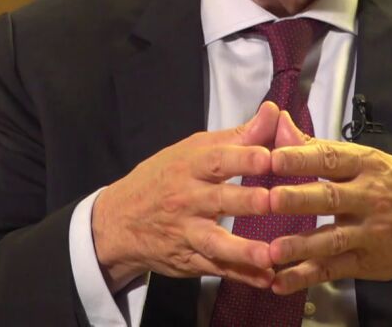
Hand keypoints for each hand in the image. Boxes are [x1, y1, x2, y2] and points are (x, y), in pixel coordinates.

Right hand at [91, 101, 279, 291]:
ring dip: (243, 250)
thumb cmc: (162, 178)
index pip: (216, 160)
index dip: (242, 158)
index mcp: (189, 167)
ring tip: (270, 255)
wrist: (118, 221)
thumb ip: (237, 136)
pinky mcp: (189, 260)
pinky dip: (241, 275)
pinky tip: (266, 279)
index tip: (268, 157)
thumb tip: (273, 112)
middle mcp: (187, 200)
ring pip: (216, 242)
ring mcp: (187, 233)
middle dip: (247, 201)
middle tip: (273, 201)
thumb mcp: (192, 150)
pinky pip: (217, 269)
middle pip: (219, 200)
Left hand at [265, 112, 391, 293]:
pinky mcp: (367, 262)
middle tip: (270, 199)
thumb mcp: (367, 160)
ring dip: (301, 245)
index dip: (302, 158)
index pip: (331, 159)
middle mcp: (369, 198)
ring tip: (272, 250)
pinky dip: (306, 277)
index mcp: (367, 166)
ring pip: (332, 239)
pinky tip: (281, 281)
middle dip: (299, 199)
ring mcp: (369, 233)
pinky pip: (333, 270)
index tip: (274, 157)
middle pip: (330, 198)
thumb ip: (319, 148)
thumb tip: (281, 124)